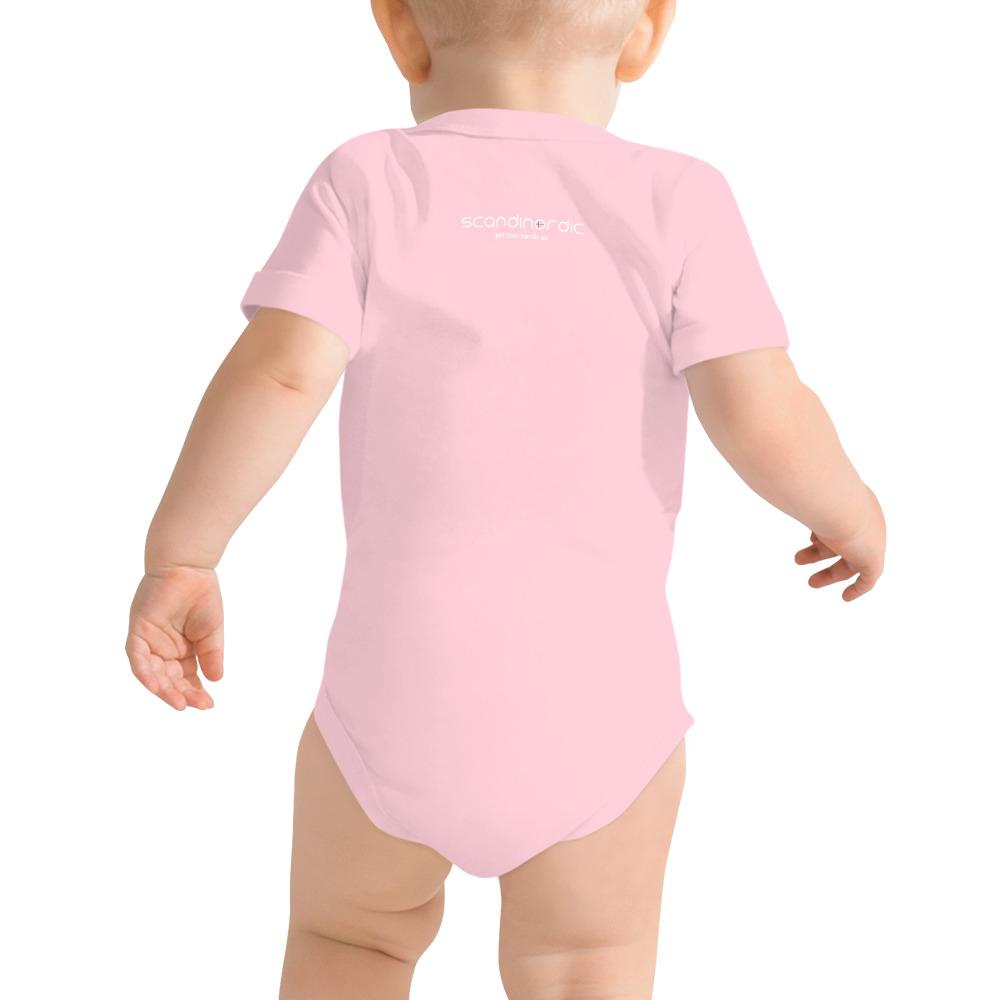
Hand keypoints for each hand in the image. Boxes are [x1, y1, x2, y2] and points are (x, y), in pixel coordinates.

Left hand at [126, 566, 223, 709]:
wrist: (188, 568)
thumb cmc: (201, 594)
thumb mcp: (211, 632)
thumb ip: (210, 656)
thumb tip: (216, 680)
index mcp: (181, 649)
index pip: (185, 677)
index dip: (195, 691)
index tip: (208, 703)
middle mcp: (163, 649)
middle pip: (169, 679)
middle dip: (183, 693)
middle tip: (198, 704)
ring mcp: (149, 642)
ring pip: (153, 674)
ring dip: (165, 689)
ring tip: (181, 702)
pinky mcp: (138, 632)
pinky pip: (138, 659)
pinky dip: (147, 674)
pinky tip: (158, 687)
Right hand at [795, 490, 885, 601]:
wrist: (841, 506)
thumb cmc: (819, 495)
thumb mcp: (806, 494)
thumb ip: (797, 496)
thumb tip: (779, 492)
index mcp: (854, 503)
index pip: (840, 522)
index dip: (822, 534)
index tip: (809, 540)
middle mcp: (865, 521)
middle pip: (843, 543)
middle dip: (820, 553)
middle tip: (799, 560)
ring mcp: (871, 540)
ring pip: (851, 562)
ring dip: (831, 573)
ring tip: (811, 583)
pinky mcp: (874, 560)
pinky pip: (868, 579)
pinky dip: (858, 589)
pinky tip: (846, 598)